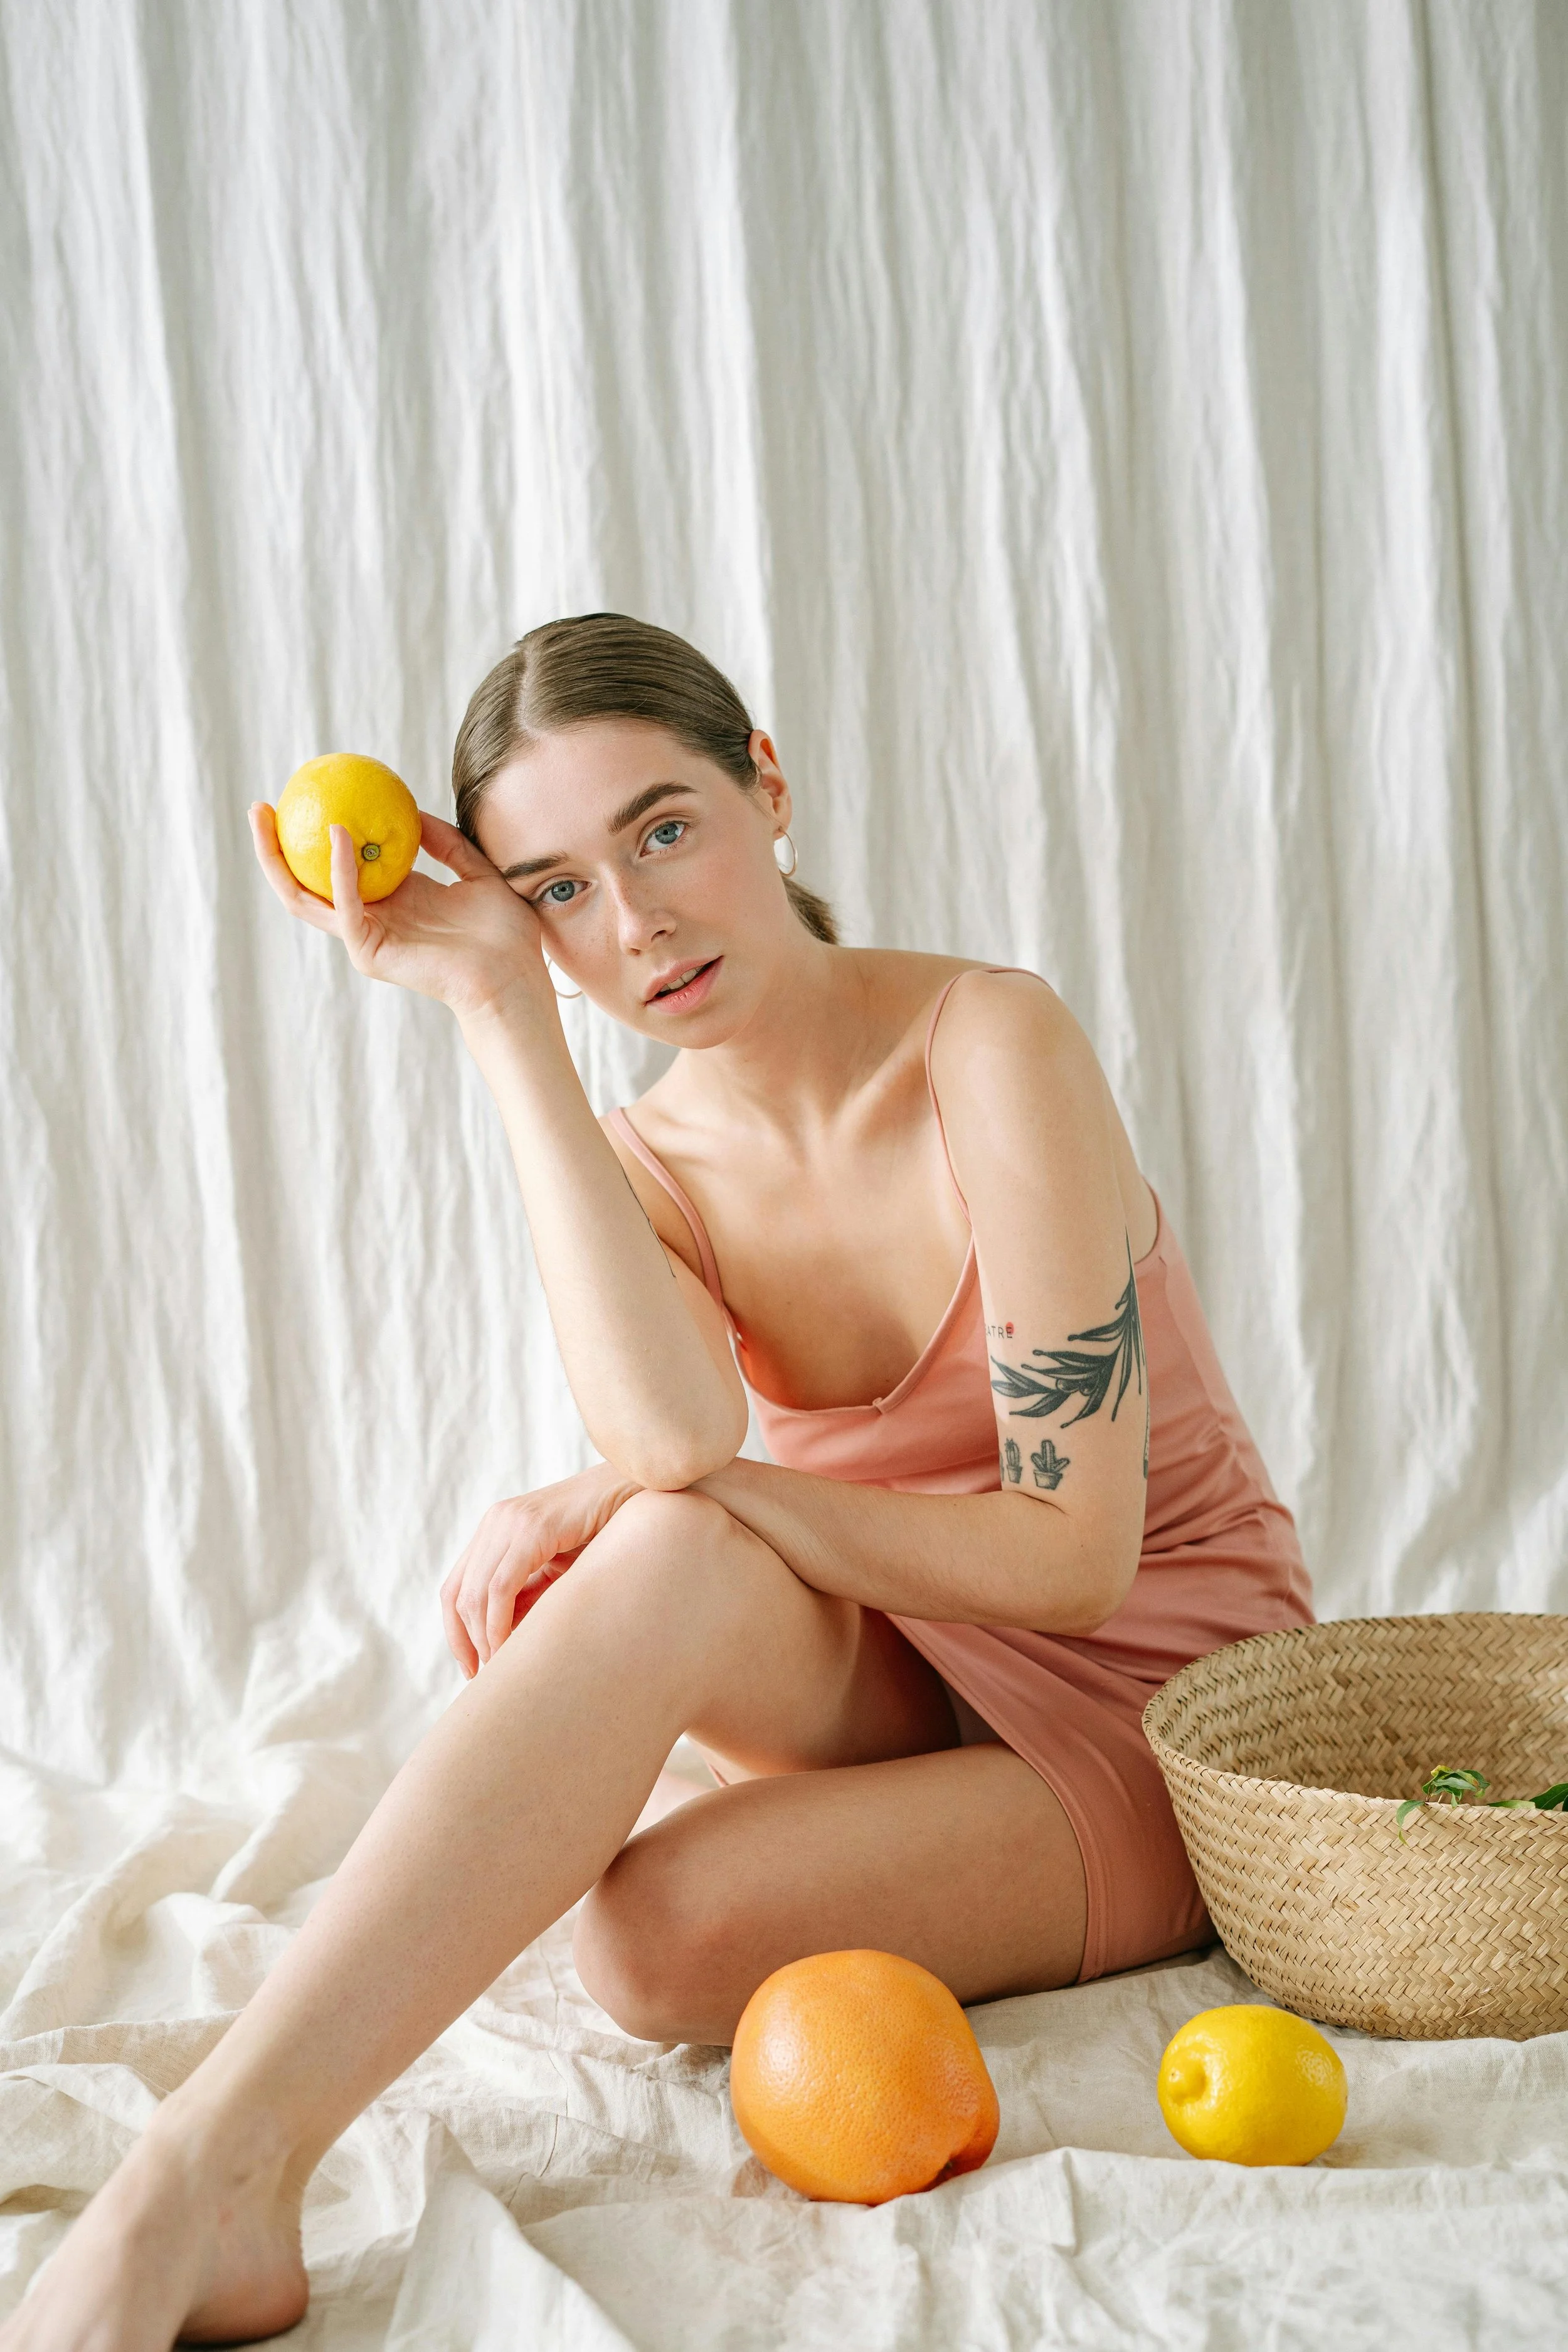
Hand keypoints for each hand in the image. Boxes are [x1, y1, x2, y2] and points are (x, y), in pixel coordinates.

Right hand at [249, 801, 555, 1024]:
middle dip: (274, 848)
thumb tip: (413, 811)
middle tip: (260, 808)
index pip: (340, 868)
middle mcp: (372, 919)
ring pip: (305, 899)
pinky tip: (337, 833)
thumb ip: (445, 843)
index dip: (316, 839)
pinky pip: (345, 905)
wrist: (512, 975)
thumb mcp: (476, 872)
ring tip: (266, 818)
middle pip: (305, 884)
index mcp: (393, 901)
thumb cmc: (504, 934)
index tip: (306, 797)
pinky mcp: (369, 952)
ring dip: (279, 859)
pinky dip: (338, 869)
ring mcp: (365, 937)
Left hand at [440, 1462, 640, 1675]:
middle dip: (466, 1642)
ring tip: (500, 1667)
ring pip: (475, 1594)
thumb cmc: (601, 1533)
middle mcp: (494, 1522)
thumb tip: (496, 1641)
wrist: (634, 1494)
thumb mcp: (554, 1570)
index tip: (470, 1667)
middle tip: (484, 1676)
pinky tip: (509, 1647)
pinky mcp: (532, 1530)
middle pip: (456, 1594)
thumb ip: (526, 1596)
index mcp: (494, 1528)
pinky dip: (499, 1624)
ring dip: (483, 1638)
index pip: (454, 1588)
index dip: (455, 1633)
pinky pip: (501, 1588)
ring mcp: (510, 1523)